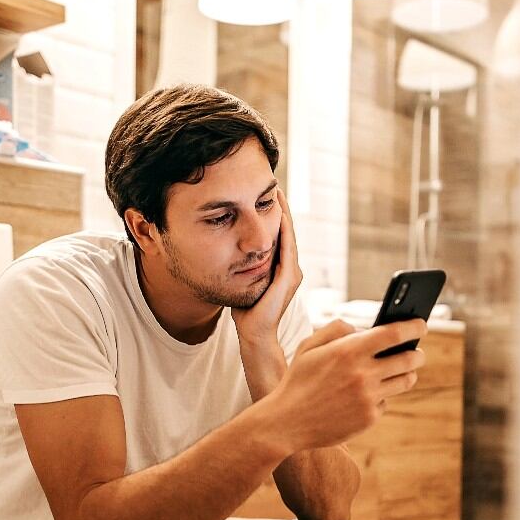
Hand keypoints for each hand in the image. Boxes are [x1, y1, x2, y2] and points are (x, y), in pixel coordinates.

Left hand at [232, 187, 302, 347]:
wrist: (254, 334)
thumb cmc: (246, 313)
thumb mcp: (243, 281)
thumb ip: (241, 266)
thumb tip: (226, 250)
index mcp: (282, 269)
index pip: (280, 236)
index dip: (274, 216)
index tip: (265, 196)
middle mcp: (292, 269)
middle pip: (287, 231)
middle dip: (281, 208)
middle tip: (275, 185)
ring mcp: (293, 273)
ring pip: (289, 235)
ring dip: (284, 213)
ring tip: (278, 192)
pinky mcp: (289, 277)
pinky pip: (287, 246)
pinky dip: (283, 229)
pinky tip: (279, 213)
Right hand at [266, 317, 428, 450]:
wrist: (287, 422)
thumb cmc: (298, 380)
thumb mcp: (309, 345)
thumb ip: (337, 329)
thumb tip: (363, 329)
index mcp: (349, 351)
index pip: (394, 333)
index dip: (414, 326)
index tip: (422, 324)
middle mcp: (363, 374)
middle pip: (409, 359)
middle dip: (417, 353)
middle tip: (417, 352)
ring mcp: (368, 398)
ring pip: (405, 381)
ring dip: (408, 374)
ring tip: (405, 370)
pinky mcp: (369, 418)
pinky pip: (385, 402)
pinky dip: (379, 397)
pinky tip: (367, 395)